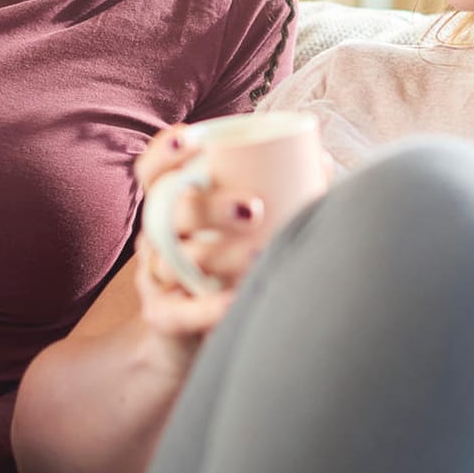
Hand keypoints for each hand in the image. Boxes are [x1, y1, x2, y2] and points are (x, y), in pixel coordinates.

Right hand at [130, 125, 265, 365]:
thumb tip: (320, 161)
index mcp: (171, 206)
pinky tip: (236, 302)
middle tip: (253, 208)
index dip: (165, 153)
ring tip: (260, 254)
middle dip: (208, 207)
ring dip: (219, 255)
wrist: (192, 334)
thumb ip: (275, 193)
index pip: (153, 172)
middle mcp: (156, 237)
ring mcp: (156, 278)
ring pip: (177, 262)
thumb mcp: (238, 228)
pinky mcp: (162, 317)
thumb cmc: (225, 266)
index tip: (193, 138)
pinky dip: (208, 308)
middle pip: (169, 214)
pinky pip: (180, 311)